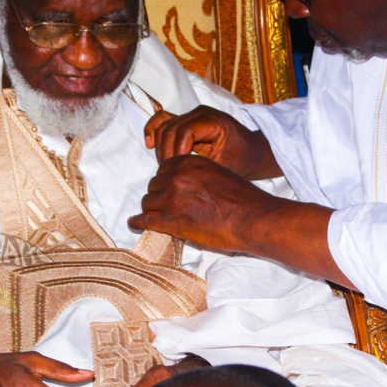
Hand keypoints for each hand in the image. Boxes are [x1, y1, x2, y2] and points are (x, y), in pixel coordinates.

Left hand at [130, 155, 354, 288]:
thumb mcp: (218, 174)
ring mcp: (171, 198)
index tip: (170, 191)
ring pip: (148, 202)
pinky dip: (137, 223)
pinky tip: (134, 224)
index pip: (164, 169)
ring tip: (157, 218)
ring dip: (152, 210)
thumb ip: (196, 175)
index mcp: (189, 162)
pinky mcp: (170, 221)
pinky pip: (144, 220)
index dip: (167, 182)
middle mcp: (177, 176)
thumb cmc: (242, 198)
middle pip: (154, 185)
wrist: (252, 218)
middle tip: (168, 207)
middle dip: (159, 195)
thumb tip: (185, 186)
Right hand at [144, 106, 281, 179]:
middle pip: (170, 129)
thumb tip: (178, 174)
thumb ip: (203, 167)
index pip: (184, 131)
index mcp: (212, 120)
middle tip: (170, 173)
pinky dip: (153, 130)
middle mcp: (199, 113)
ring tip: (167, 167)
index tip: (178, 170)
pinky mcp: (185, 121)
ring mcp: (191, 115)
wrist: (252, 152)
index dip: (176, 152)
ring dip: (160, 147)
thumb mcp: (226, 167)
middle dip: (166, 153)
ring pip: (163, 126)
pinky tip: (148, 144)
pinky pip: (162, 120)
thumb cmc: (243, 160)